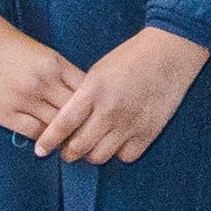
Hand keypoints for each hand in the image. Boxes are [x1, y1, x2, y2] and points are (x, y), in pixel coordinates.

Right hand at [0, 0, 81, 139]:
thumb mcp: (43, 53)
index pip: (85, 93)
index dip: (94, 106)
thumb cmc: (9, 44)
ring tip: (73, 141)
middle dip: (84, 124)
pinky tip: (48, 140)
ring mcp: (23, 100)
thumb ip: (62, 74)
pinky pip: (34, 133)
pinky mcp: (5, 113)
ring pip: (56, 126)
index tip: (97, 114)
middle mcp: (42, 83)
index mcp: (54, 64)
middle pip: (74, 112)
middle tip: (91, 134)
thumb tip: (83, 99)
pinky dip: (44, 139)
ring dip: (65, 135)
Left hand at [34, 25, 210, 164]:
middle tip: (67, 150)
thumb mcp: (99, 71)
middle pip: (79, 147)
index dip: (49, 141)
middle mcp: (110, 110)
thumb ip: (83, 97)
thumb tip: (68, 123)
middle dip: (68, 153)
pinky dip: (117, 153)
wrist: (170, 53)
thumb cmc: (131, 57)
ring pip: (100, 156)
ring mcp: (130, 123)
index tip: (40, 151)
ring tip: (91, 146)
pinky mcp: (149, 132)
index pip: (63, 124)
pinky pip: (125, 157)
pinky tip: (116, 142)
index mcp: (93, 90)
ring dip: (91, 154)